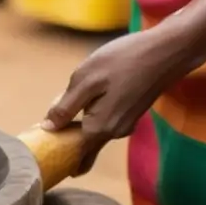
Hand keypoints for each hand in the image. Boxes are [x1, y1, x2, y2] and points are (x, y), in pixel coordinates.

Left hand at [42, 22, 205, 172]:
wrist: (167, 52)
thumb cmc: (122, 61)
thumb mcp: (85, 80)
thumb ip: (65, 106)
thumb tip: (47, 128)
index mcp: (99, 128)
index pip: (71, 152)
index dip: (54, 149)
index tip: (39, 149)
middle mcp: (114, 133)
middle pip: (82, 144)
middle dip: (65, 140)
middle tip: (42, 135)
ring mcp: (125, 124)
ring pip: (93, 130)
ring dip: (78, 124)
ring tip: (59, 115)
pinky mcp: (131, 113)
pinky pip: (104, 121)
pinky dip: (91, 116)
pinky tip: (84, 102)